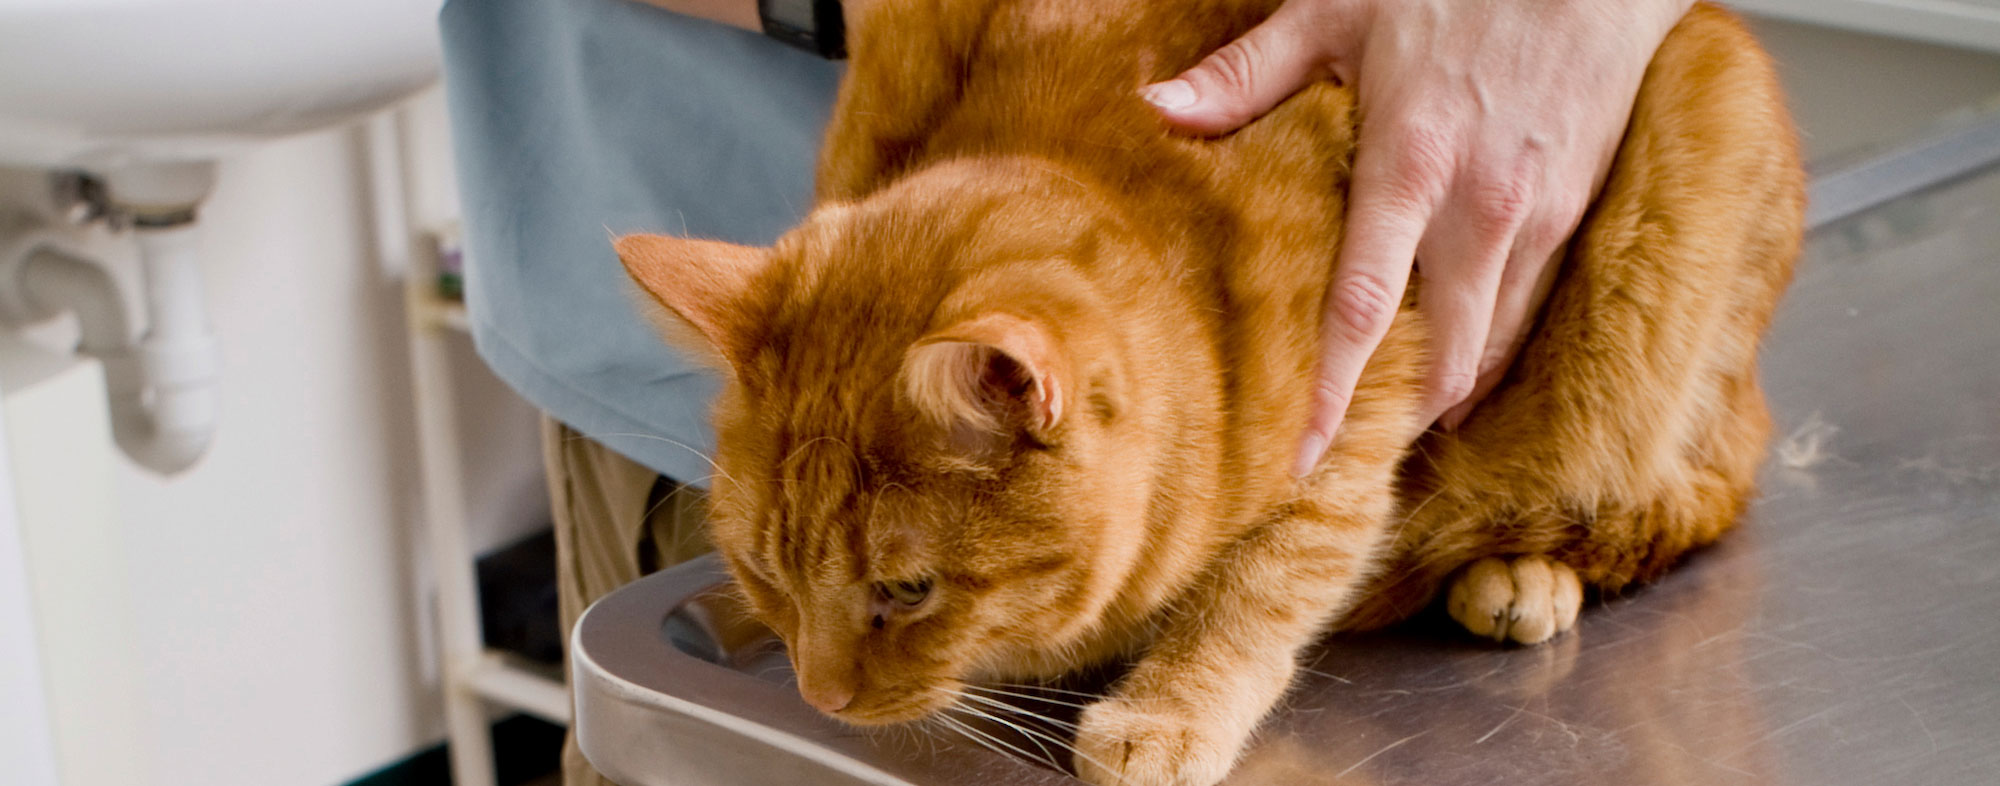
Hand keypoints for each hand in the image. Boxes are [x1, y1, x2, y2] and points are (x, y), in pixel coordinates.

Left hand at [1141, 0, 1693, 476]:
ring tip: (1391, 427)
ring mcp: (1535, 217)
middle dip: (1395, 423)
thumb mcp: (1340, 8)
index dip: (1331, 396)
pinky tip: (1448, 361)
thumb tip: (1158, 109)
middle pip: (1442, 358)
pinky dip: (1484, 348)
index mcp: (1410, 164)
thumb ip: (1248, 71)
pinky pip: (1524, 309)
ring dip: (1442, 394)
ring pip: (1490, 347)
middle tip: (1343, 458)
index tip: (1299, 459)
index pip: (1363, 309)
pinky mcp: (1572, 213)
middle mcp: (1479, 209)